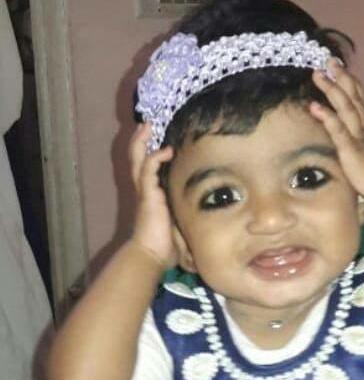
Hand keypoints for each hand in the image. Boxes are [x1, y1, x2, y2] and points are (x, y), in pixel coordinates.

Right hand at [129, 123, 176, 267]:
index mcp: (151, 196)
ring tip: (146, 126)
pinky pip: (148, 169)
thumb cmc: (166, 246)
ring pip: (137, 159)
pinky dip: (155, 157)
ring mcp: (144, 191)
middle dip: (140, 141)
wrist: (152, 255)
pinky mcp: (147, 194)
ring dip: (142, 141)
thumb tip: (211, 220)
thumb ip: (189, 216)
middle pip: (136, 158)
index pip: (147, 169)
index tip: (161, 141)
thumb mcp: (180, 225)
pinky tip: (166, 151)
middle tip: (146, 124)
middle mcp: (145, 190)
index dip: (150, 153)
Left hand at [310, 59, 363, 205]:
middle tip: (330, 61)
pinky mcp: (351, 149)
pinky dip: (326, 116)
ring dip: (331, 89)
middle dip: (342, 78)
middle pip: (354, 98)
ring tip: (318, 74)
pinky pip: (337, 129)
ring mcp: (359, 138)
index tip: (344, 72)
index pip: (362, 105)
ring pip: (345, 107)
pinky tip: (313, 106)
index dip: (353, 87)